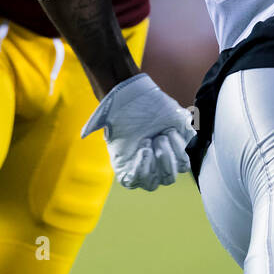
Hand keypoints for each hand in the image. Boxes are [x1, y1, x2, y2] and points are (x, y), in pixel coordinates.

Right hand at [81, 73, 195, 190]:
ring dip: (172, 152)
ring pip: (178, 168)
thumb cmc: (118, 108)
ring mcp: (167, 154)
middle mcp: (149, 163)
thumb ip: (95, 127)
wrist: (133, 92)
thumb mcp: (103, 119)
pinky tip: (171, 130)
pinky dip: (181, 143)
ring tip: (163, 133)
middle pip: (164, 179)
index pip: (138, 182)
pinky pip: (188, 153)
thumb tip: (85, 132)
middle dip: (162, 161)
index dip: (143, 170)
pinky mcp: (180, 142)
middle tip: (154, 139)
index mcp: (130, 165)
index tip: (143, 149)